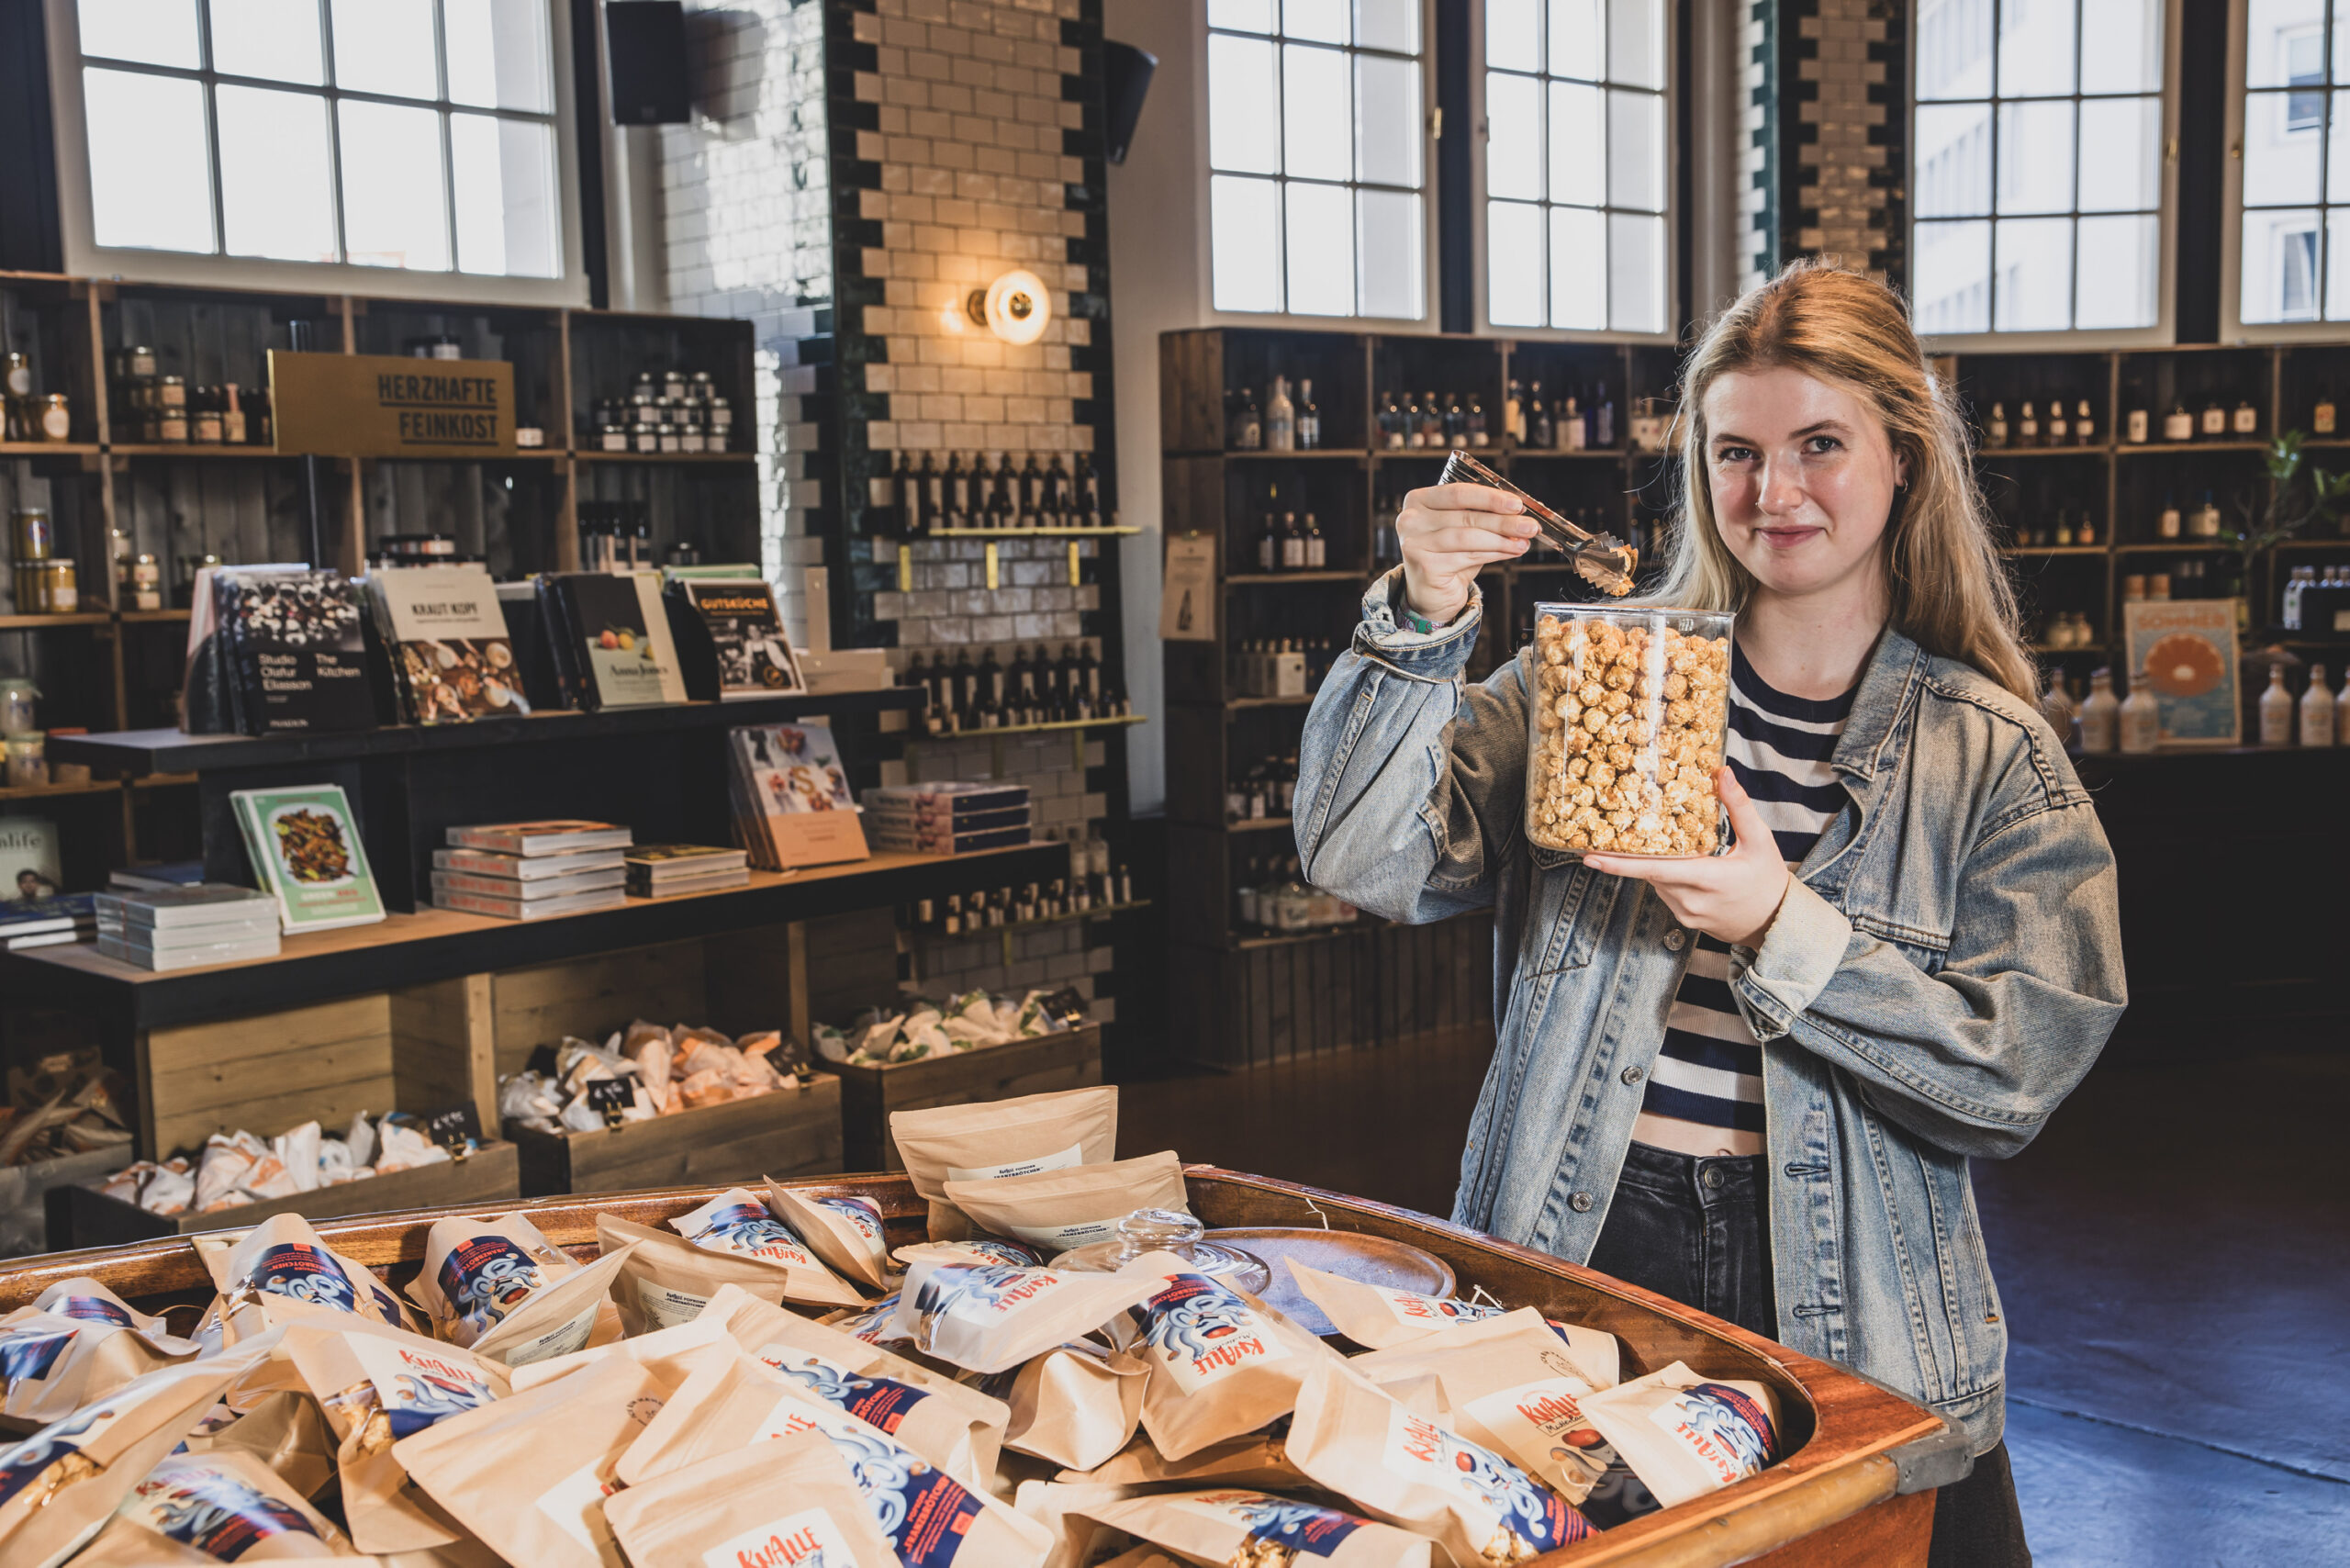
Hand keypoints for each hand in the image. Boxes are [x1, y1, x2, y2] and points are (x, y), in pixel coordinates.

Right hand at [1398, 482, 1537, 625]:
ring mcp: (1414, 542)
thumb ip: (1483, 518)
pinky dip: (1494, 554)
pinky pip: (1468, 556)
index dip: (1490, 497)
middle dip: (1502, 520)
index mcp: (1418, 500)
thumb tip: (1518, 514)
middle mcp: (1410, 519)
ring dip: (1501, 539)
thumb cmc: (1449, 556)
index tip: (1517, 504)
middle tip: (1529, 525)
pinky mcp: (1424, 564)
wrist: (1430, 594)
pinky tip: (1510, 552)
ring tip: (1524, 541)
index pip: (1458, 493)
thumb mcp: (1464, 530)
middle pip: (1465, 515)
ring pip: (1468, 536)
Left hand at [1582, 768, 1790, 948]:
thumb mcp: (1760, 840)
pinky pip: (1665, 894)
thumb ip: (1738, 806)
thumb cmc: (1769, 880)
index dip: (1620, 865)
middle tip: (1605, 837)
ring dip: (1654, 864)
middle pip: (1650, 872)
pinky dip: (1665, 877)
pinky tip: (1678, 865)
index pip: (1655, 870)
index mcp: (1708, 878)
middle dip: (1631, 855)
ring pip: (1656, 883)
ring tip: (1657, 844)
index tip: (1591, 858)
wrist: (1778, 923)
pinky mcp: (1686, 921)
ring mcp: (1687, 914)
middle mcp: (1691, 900)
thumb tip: (1723, 772)